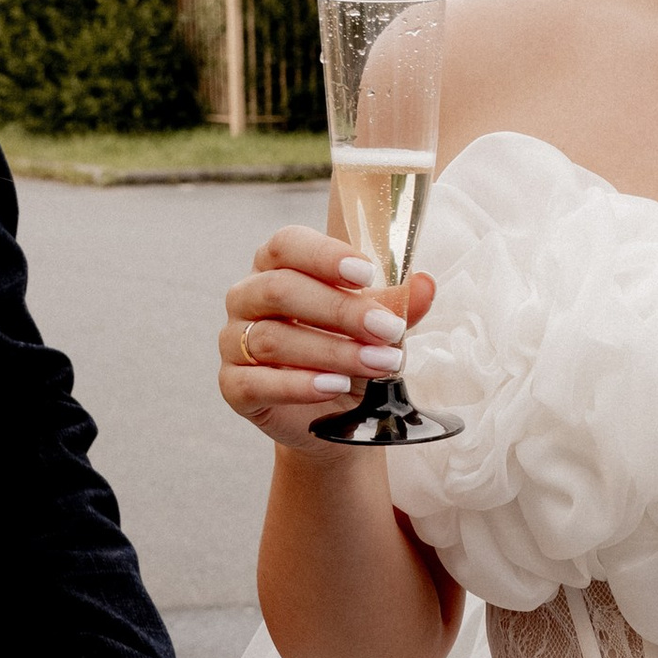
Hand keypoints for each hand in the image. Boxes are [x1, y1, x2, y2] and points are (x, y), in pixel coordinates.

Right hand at [220, 224, 434, 447]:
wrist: (339, 413)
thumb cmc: (353, 351)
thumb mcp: (378, 326)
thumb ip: (396, 305)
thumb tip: (424, 284)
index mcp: (277, 266)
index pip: (287, 244)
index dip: (324, 255)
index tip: (367, 274)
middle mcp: (247, 298)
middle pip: (280, 290)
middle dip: (341, 310)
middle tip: (388, 329)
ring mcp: (234, 342)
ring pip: (272, 339)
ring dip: (332, 352)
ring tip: (379, 364)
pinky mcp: (233, 387)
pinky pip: (255, 383)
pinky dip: (299, 385)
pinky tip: (335, 386)